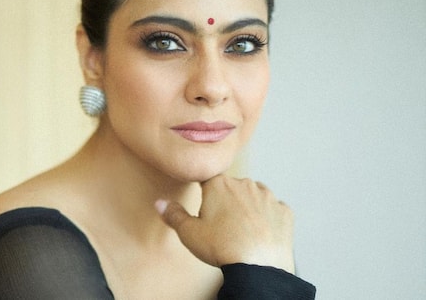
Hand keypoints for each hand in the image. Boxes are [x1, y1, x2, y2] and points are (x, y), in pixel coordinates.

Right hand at [156, 175, 295, 273]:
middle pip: (232, 188)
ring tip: (242, 231)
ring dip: (249, 208)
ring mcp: (267, 196)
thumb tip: (160, 203)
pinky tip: (261, 234)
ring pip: (254, 197)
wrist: (259, 266)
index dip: (205, 192)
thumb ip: (173, 215)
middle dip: (227, 201)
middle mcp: (245, 183)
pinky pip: (274, 211)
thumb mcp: (189, 233)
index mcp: (219, 184)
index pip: (207, 178)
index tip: (205, 204)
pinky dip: (268, 220)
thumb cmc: (222, 247)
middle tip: (221, 225)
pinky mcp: (284, 211)